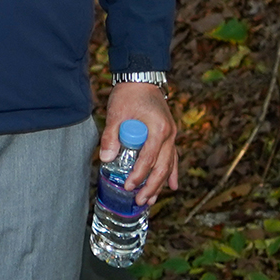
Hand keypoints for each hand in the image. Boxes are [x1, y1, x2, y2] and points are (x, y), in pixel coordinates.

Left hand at [103, 82, 179, 207]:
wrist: (141, 78)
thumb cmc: (128, 94)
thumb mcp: (116, 113)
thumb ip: (111, 136)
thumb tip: (106, 159)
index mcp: (158, 129)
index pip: (149, 159)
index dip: (139, 175)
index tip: (129, 187)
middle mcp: (169, 134)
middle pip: (162, 166)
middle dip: (151, 186)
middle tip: (140, 201)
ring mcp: (171, 135)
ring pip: (169, 165)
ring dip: (160, 183)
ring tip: (151, 200)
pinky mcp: (169, 135)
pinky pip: (172, 158)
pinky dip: (172, 172)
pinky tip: (172, 186)